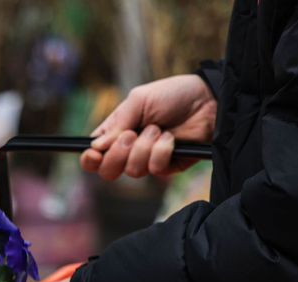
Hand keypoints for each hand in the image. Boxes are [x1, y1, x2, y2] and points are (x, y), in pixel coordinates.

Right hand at [79, 74, 216, 179]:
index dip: (90, 159)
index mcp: (116, 133)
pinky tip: (170, 139)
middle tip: (131, 135)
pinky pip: (154, 170)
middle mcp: (129, 150)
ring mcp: (147, 160)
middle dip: (117, 154)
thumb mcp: (139, 99)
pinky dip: (161, 152)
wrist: (208, 100)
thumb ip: (117, 123)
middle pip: (108, 171)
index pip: (94, 156)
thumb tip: (97, 146)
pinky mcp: (168, 166)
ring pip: (131, 171)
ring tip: (159, 130)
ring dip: (144, 148)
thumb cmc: (173, 95)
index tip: (95, 153)